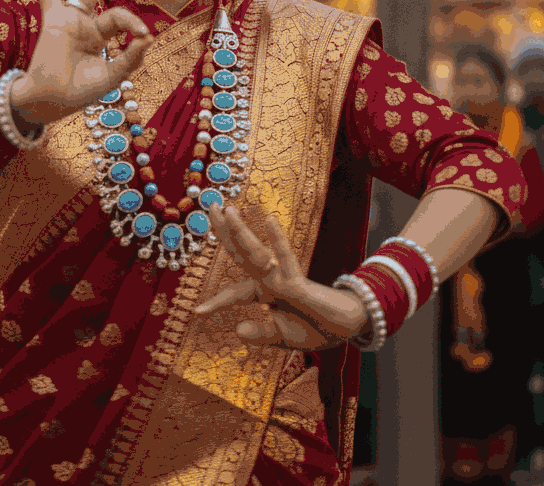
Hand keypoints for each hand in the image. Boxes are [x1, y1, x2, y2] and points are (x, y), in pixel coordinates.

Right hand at [10, 0, 153, 126]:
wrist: (50, 101)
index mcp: (100, 39)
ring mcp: (72, 22)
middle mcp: (87, 27)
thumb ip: (131, 57)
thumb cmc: (79, 92)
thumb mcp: (112, 76)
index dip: (135, 24)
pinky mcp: (55, 21)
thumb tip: (148, 37)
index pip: (122, 21)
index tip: (144, 35)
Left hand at [193, 205, 369, 350]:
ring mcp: (283, 280)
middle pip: (241, 255)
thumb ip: (261, 334)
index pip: (234, 294)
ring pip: (257, 254)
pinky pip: (287, 260)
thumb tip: (237, 332)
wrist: (347, 327)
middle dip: (224, 233)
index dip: (216, 303)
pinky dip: (278, 241)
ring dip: (241, 232)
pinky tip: (269, 220)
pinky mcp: (299, 283)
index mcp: (264, 294)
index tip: (196, 313)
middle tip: (211, 206)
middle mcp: (270, 282)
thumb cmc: (315, 328)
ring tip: (228, 210)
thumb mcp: (283, 337)